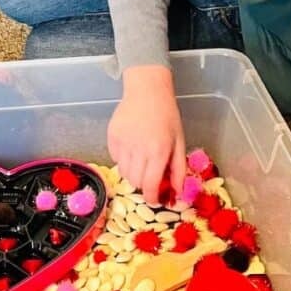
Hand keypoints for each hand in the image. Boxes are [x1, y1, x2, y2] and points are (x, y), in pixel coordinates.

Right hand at [107, 65, 184, 205]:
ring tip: (141, 159)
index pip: (150, 186)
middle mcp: (138, 149)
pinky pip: (115, 158)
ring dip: (133, 172)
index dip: (152, 198)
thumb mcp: (180, 142)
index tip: (155, 199)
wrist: (147, 91)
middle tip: (150, 174)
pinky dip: (123, 159)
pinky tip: (132, 146)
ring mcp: (122, 142)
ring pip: (124, 173)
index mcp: (158, 151)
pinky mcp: (111, 136)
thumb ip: (178, 169)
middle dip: (144, 184)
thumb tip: (177, 193)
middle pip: (136, 182)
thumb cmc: (167, 116)